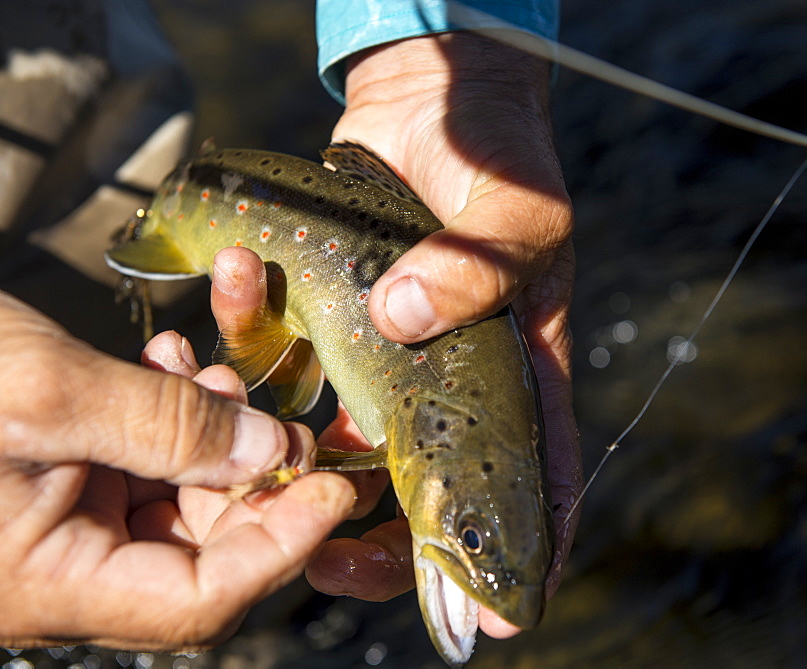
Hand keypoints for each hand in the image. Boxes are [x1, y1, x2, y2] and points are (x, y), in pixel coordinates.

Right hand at [0, 291, 352, 650]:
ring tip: (212, 368)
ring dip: (214, 433)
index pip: (201, 599)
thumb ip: (166, 428)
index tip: (331, 489)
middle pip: (202, 545)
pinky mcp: (55, 476)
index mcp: (47, 583)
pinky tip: (173, 364)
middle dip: (255, 476)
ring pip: (178, 495)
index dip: (280, 546)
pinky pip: (140, 460)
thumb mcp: (46, 394)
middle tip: (287, 414)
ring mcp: (57, 522)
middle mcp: (60, 566)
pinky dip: (169, 415)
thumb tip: (272, 457)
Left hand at [308, 33, 581, 638]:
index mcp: (522, 367)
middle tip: (348, 568)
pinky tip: (242, 354)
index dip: (522, 543)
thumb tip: (409, 318)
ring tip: (282, 504)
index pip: (535, 471)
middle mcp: (458, 378)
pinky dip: (266, 370)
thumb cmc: (496, 155)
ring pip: (357, 443)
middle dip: (398, 538)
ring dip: (317, 475)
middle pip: (436, 482)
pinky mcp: (342, 323)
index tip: (500, 608)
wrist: (431, 102)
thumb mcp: (515, 207)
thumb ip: (480, 265)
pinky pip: (302, 368)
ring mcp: (396, 356)